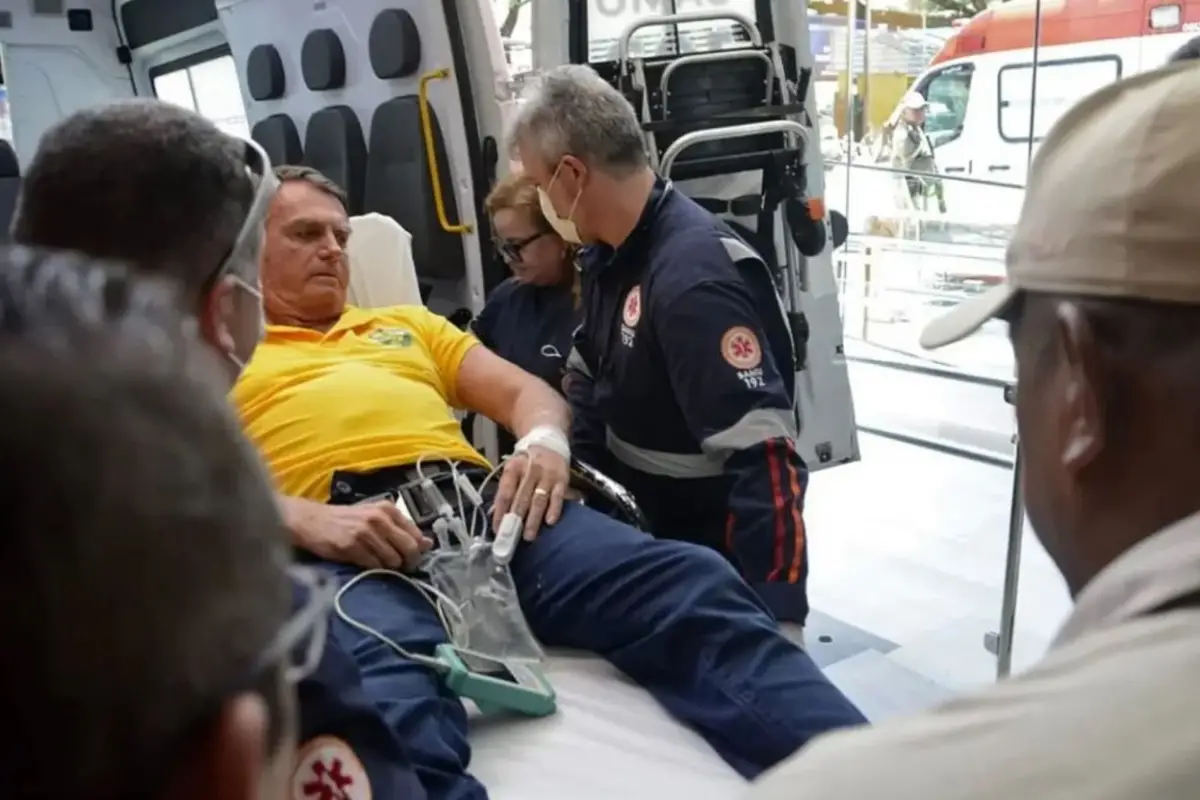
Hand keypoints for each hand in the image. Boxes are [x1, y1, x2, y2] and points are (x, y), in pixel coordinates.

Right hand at [286, 497, 432, 569]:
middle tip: (401, 567)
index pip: (416, 535)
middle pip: (409, 548)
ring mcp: (364, 532)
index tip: (412, 558)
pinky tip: (366, 563)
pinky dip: (373, 568)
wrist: (312, 521)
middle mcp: (378, 518)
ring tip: (378, 563)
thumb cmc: (345, 520)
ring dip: (389, 567)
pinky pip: (373, 565)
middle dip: (408, 562)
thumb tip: (429, 543)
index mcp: (388, 509)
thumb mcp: (375, 518)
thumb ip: (401, 529)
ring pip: (392, 560)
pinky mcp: (351, 546)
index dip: (417, 551)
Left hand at [492, 445, 569, 540]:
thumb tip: (494, 513)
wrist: (550, 442)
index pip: (505, 493)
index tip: (497, 529)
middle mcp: (530, 470)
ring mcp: (547, 475)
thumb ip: (505, 490)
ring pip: (538, 500)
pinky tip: (549, 522)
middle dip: (515, 520)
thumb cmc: (527, 461)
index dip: (500, 512)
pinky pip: (557, 497)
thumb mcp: (512, 469)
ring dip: (533, 520)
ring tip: (528, 536)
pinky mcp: (562, 479)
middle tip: (511, 538)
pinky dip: (553, 509)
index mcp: (513, 468)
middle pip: (521, 499)